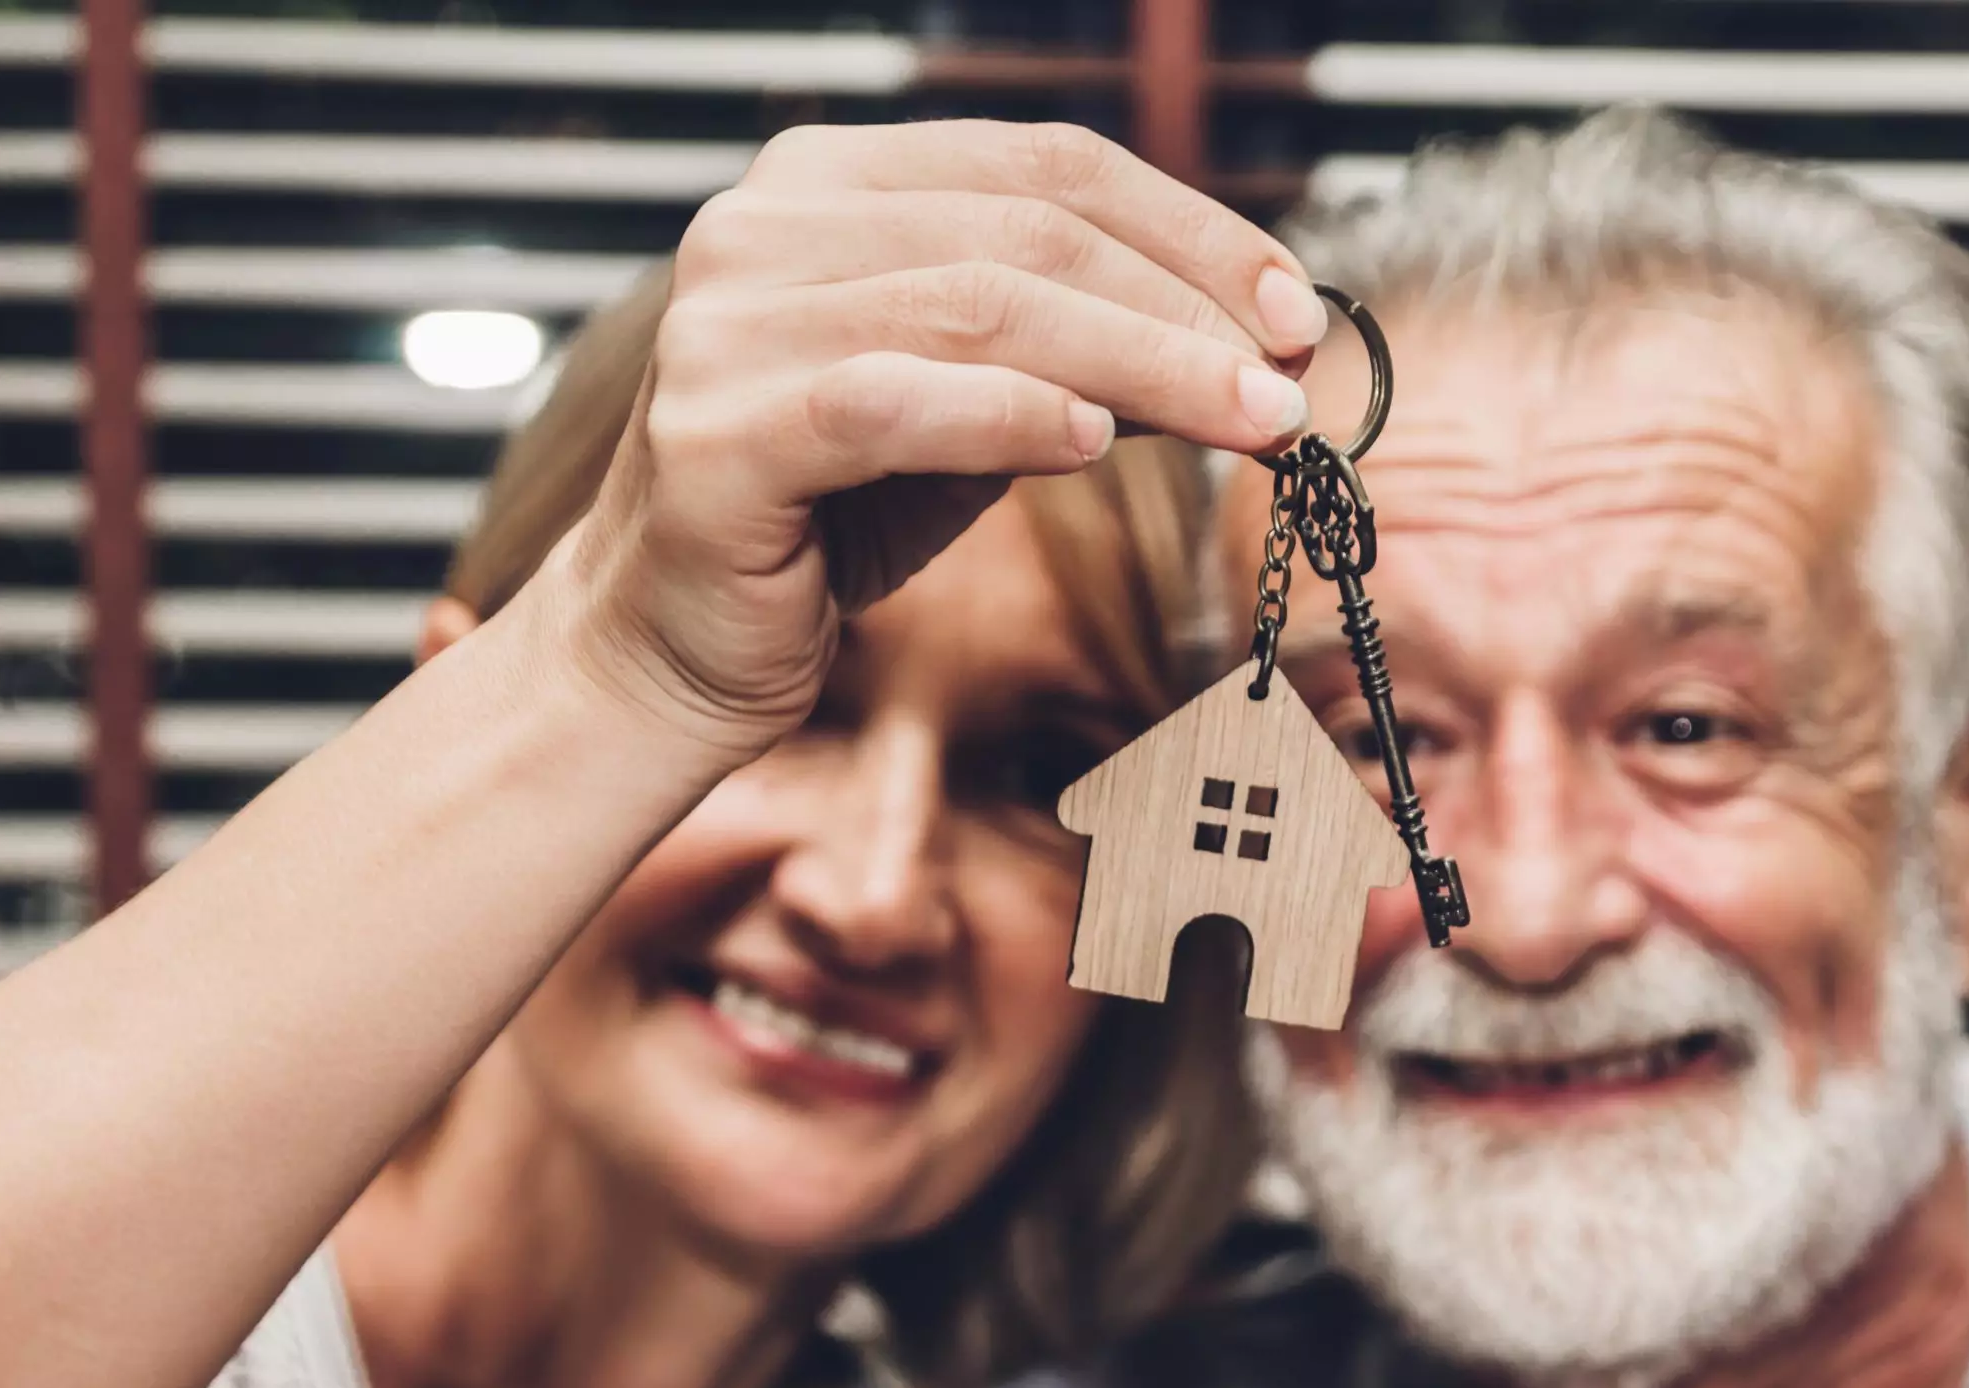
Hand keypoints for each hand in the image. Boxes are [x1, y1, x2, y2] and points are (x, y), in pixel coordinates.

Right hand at [550, 120, 1329, 757]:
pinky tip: (1097, 444)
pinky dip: (1009, 417)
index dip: (1189, 227)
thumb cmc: (837, 514)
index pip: (1044, 166)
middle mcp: (766, 224)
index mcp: (829, 182)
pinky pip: (890, 404)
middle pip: (1027, 233)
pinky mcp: (719, 432)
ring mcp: (729, 324)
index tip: (1292, 305)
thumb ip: (1092, 357)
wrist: (676, 640)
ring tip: (1248, 421)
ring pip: (979, 309)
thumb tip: (1256, 344)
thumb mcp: (986, 411)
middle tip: (1289, 380)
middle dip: (1185, 307)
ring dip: (1142, 365)